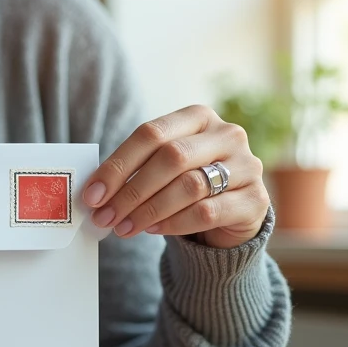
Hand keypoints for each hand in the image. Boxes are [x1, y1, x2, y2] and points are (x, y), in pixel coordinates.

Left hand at [83, 105, 269, 248]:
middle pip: (171, 158)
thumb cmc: (186, 183)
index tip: (92, 194)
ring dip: (148, 210)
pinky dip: (174, 223)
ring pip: (189, 186)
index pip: (151, 133)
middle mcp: (227, 134)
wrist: (231, 213)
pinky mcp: (256, 200)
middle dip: (131, 191)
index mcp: (198, 117)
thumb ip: (134, 171)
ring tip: (123, 227)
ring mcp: (247, 165)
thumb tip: (94, 193)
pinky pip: (207, 212)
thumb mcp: (162, 167)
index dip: (118, 165)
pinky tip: (152, 229)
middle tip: (104, 216)